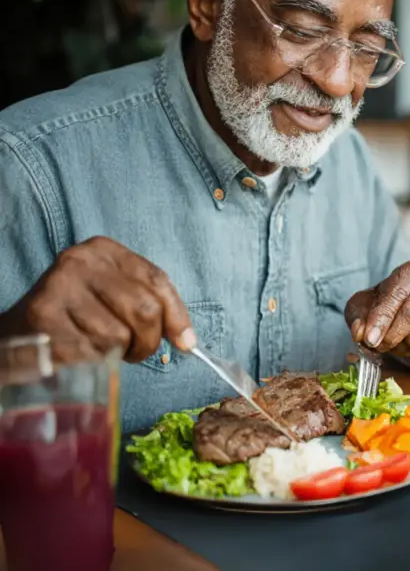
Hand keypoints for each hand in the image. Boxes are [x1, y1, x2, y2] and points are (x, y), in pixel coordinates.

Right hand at [0, 237, 193, 363]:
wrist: (15, 337)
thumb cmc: (75, 319)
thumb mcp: (113, 298)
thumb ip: (153, 307)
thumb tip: (188, 341)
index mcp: (103, 250)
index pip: (158, 281)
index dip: (177, 316)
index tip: (184, 342)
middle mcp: (80, 261)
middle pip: (144, 309)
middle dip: (148, 341)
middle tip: (134, 351)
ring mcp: (59, 286)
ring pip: (118, 335)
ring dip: (117, 355)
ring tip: (100, 349)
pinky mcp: (42, 316)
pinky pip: (91, 352)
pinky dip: (92, 363)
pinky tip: (78, 355)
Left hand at [344, 260, 409, 368]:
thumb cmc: (388, 309)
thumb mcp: (365, 307)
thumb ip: (359, 317)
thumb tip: (361, 333)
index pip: (397, 294)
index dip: (381, 319)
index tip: (369, 339)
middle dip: (390, 336)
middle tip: (378, 346)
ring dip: (402, 349)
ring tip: (398, 343)